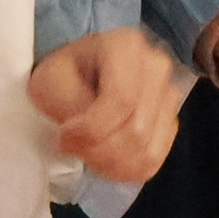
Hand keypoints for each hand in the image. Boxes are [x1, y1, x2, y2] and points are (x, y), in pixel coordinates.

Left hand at [31, 28, 189, 185]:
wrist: (76, 76)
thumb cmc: (63, 75)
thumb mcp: (50, 81)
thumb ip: (70, 106)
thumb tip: (87, 137)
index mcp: (127, 46)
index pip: (121, 99)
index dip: (92, 128)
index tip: (63, 136)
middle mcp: (156, 67)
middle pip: (136, 129)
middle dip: (98, 150)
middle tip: (71, 146)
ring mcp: (168, 96)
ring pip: (146, 150)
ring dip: (109, 164)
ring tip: (85, 152)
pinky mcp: (168, 123)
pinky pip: (152, 161)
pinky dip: (124, 170)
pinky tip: (103, 160)